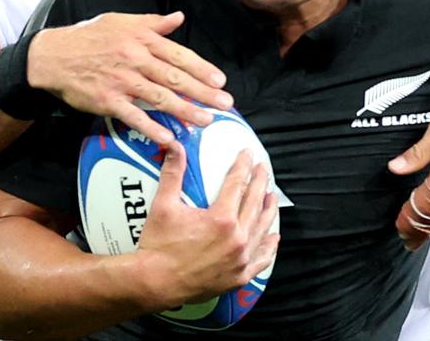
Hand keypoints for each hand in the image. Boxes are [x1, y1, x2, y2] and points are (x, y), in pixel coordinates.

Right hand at [27, 11, 232, 143]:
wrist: (52, 56)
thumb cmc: (88, 37)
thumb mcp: (121, 22)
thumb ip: (153, 23)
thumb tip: (179, 17)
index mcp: (141, 39)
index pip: (178, 55)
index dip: (202, 69)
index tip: (220, 81)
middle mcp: (134, 59)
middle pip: (175, 78)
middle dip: (203, 93)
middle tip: (225, 104)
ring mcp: (121, 81)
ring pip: (160, 98)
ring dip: (185, 111)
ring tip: (206, 121)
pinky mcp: (107, 100)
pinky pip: (134, 116)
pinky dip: (152, 128)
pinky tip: (169, 137)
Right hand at [136, 146, 279, 305]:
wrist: (155, 283)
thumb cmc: (159, 246)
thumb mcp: (163, 205)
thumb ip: (173, 173)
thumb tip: (174, 146)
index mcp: (221, 219)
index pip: (237, 184)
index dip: (243, 166)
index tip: (247, 155)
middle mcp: (237, 238)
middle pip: (254, 203)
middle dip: (260, 183)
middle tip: (262, 169)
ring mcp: (241, 259)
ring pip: (262, 229)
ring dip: (268, 210)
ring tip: (272, 196)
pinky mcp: (239, 277)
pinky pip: (262, 260)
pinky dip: (269, 247)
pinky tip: (273, 237)